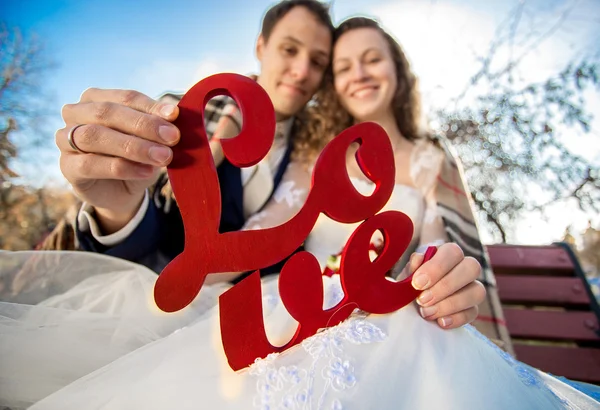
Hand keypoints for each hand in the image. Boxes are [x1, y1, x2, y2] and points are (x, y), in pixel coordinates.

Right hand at [55, 88, 180, 232]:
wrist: (123, 191)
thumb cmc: (137, 157)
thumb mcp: (151, 139)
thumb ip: (158, 126)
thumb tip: (174, 113)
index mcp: (96, 98)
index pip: (125, 97)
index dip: (151, 106)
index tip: (175, 115)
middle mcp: (75, 114)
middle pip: (107, 113)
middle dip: (143, 125)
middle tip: (172, 137)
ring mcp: (65, 139)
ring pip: (95, 136)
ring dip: (133, 146)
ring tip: (163, 156)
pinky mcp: (67, 166)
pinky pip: (91, 164)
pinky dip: (122, 167)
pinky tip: (146, 172)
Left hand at [409, 243, 485, 328]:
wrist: (412, 305)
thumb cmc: (412, 284)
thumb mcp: (407, 274)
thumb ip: (412, 267)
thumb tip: (418, 259)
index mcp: (448, 254)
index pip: (452, 252)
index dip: (436, 267)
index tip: (417, 283)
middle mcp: (465, 267)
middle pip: (471, 268)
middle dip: (446, 286)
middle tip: (422, 300)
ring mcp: (473, 288)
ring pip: (477, 291)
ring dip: (451, 304)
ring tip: (427, 312)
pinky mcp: (473, 308)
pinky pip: (473, 312)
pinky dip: (456, 318)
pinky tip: (440, 322)